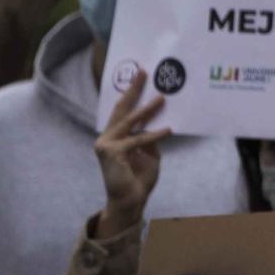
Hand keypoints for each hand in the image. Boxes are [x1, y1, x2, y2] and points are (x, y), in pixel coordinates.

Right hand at [93, 70, 169, 238]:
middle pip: (121, 109)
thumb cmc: (139, 178)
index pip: (123, 110)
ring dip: (147, 109)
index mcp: (114, 135)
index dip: (131, 93)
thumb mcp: (149, 152)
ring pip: (130, 122)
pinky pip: (137, 140)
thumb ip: (149, 137)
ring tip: (162, 98)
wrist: (131, 201)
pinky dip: (153, 135)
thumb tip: (159, 120)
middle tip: (144, 73)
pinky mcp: (111, 153)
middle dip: (133, 90)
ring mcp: (106, 145)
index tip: (141, 76)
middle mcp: (107, 138)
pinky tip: (168, 130)